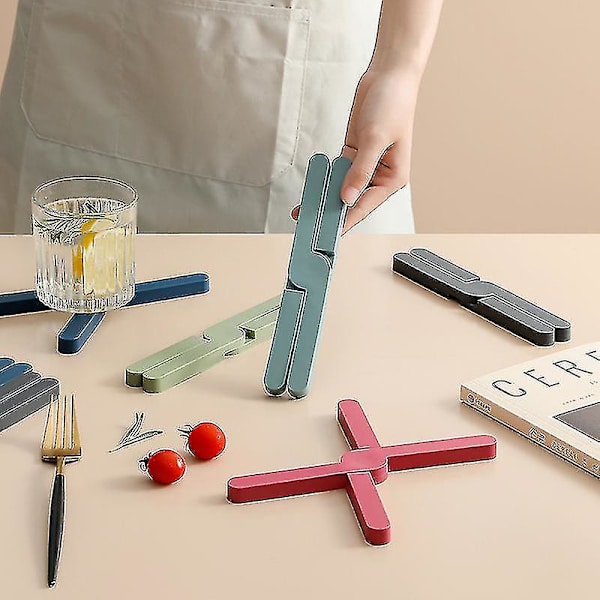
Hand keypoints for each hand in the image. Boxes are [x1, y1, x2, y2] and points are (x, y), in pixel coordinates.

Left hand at [291, 66, 418, 232]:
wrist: (388, 75)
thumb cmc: (393, 104)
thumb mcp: (375, 139)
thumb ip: (359, 171)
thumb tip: (346, 197)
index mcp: (393, 178)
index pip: (365, 205)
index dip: (346, 220)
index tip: (330, 233)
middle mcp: (380, 176)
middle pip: (352, 200)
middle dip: (332, 212)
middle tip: (311, 226)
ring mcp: (365, 166)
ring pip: (342, 189)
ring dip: (325, 198)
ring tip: (306, 212)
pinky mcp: (353, 154)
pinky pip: (336, 173)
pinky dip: (324, 181)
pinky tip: (311, 191)